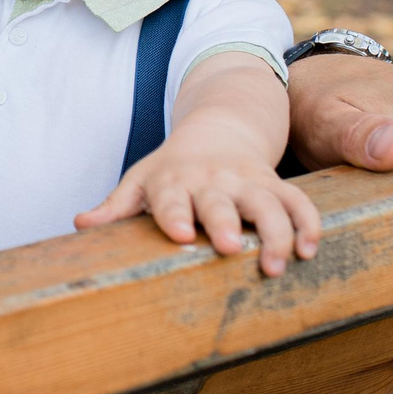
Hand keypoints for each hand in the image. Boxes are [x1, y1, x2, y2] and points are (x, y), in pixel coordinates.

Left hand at [77, 146, 319, 277]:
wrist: (219, 128)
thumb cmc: (172, 168)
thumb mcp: (141, 181)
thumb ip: (116, 206)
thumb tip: (81, 224)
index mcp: (174, 181)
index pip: (171, 199)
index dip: (174, 215)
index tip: (180, 234)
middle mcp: (213, 181)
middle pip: (220, 203)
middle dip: (225, 224)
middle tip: (230, 248)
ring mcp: (247, 182)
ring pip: (268, 204)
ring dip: (276, 233)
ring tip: (276, 265)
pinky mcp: (275, 185)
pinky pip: (298, 202)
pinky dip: (308, 223)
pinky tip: (311, 249)